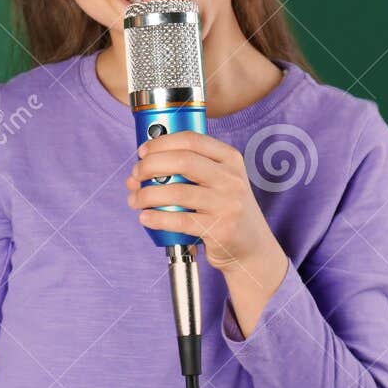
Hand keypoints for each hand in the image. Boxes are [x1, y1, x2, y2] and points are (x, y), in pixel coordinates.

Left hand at [125, 131, 288, 310]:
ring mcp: (228, 204)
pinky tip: (145, 218)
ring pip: (177, 192)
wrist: (252, 248)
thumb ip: (183, 172)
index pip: (191, 140)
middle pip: (182, 161)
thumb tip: (136, 176)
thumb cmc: (225, 209)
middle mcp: (231, 179)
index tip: (143, 151)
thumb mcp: (217, 182)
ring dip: (147, 195)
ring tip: (135, 200)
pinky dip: (157, 218)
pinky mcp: (220, 229)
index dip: (161, 142)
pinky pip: (180, 220)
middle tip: (136, 174)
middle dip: (150, 165)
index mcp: (230, 159)